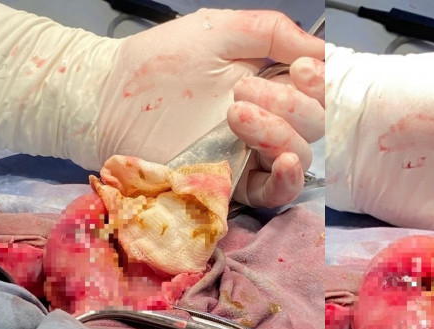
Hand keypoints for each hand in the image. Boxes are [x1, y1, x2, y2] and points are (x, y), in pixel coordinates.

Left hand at [0, 2, 322, 208]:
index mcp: (269, 83)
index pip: (319, 91)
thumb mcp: (217, 31)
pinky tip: (284, 160)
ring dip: (280, 132)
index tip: (300, 69)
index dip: (321, 83)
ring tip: (236, 114)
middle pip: (314, 123)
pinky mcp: (235, 184)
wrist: (110, 101)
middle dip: (290, 104)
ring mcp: (252, 155)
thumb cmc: (158, 63)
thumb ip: (272, 31)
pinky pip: (277, 192)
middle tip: (243, 91)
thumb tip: (323, 49)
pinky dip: (288, 179)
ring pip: (300, 154)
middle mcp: (268, 120)